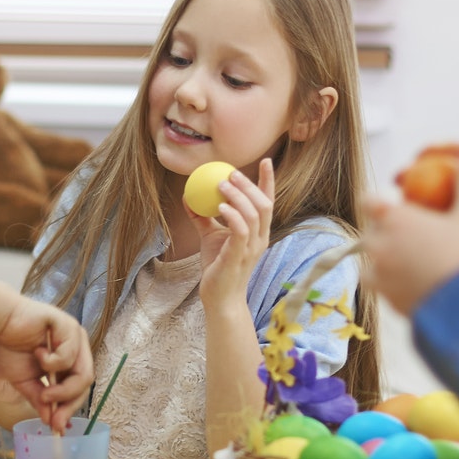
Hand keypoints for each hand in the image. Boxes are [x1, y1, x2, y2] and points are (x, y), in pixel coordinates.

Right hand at [0, 299, 94, 431]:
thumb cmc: (10, 348)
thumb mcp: (26, 382)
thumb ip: (40, 400)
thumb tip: (52, 423)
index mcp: (71, 358)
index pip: (80, 387)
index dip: (69, 408)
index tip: (56, 426)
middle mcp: (77, 346)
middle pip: (85, 382)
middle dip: (68, 403)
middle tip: (53, 417)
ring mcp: (75, 335)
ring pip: (83, 373)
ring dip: (62, 389)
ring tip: (44, 392)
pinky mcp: (68, 325)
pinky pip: (69, 355)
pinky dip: (52, 363)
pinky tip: (38, 354)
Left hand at [197, 159, 274, 307]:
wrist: (219, 297)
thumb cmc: (217, 266)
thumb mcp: (210, 236)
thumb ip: (203, 217)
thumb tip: (189, 195)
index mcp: (258, 231)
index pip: (268, 202)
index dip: (269, 181)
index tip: (265, 160)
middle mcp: (260, 238)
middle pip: (264, 204)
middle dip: (250, 185)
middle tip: (231, 173)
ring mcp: (252, 248)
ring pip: (254, 214)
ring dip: (238, 196)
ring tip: (221, 185)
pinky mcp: (239, 256)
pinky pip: (241, 231)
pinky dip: (233, 216)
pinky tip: (220, 207)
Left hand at [361, 169, 458, 315]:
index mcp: (394, 220)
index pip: (370, 201)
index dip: (383, 201)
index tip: (399, 204)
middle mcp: (379, 248)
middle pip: (372, 232)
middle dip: (389, 230)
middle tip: (417, 232)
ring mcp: (381, 279)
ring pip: (374, 263)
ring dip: (389, 258)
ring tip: (419, 259)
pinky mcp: (389, 305)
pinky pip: (386, 288)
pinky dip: (398, 282)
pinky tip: (424, 282)